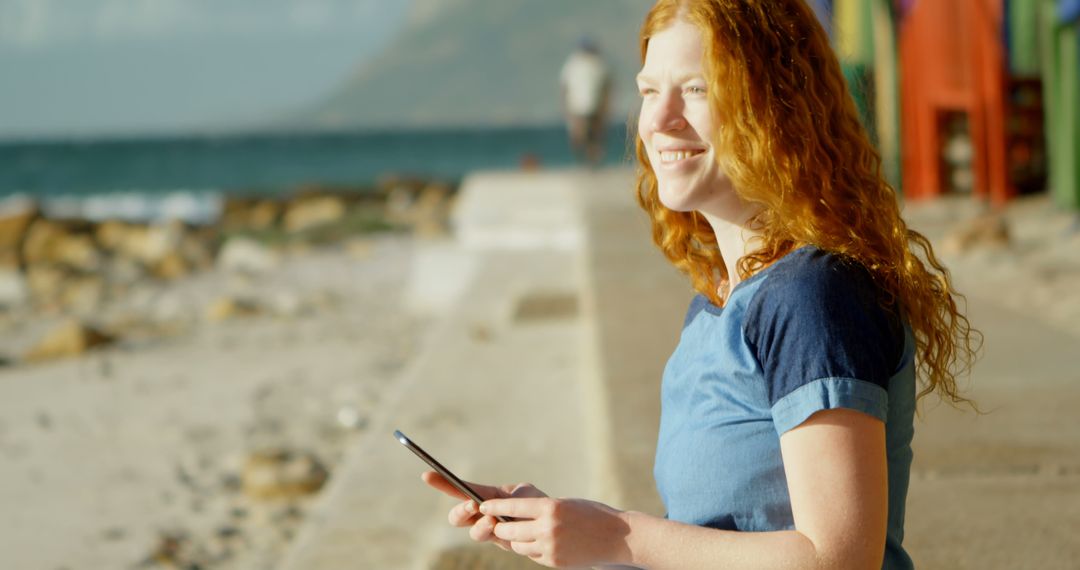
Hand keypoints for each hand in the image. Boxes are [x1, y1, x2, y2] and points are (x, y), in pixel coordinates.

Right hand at [420, 471, 546, 550]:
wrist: (554, 523)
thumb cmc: (537, 503)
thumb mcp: (523, 493)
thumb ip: (505, 498)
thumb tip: (488, 507)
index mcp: (485, 496)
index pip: (460, 488)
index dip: (443, 482)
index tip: (427, 474)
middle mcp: (482, 514)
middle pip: (457, 517)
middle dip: (460, 512)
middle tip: (472, 505)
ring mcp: (489, 530)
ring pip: (473, 532)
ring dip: (480, 525)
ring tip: (492, 520)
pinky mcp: (500, 543)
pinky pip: (490, 540)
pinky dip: (495, 533)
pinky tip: (503, 528)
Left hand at [478, 497, 631, 567]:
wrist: (618, 537)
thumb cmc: (592, 514)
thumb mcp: (565, 504)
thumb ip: (542, 510)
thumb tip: (514, 516)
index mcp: (550, 507)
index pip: (513, 507)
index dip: (495, 507)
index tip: (483, 506)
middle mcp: (548, 528)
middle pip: (510, 529)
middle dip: (501, 527)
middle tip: (496, 524)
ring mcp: (551, 547)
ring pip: (519, 545)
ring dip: (515, 539)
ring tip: (519, 533)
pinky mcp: (555, 561)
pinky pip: (532, 555)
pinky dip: (531, 549)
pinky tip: (537, 543)